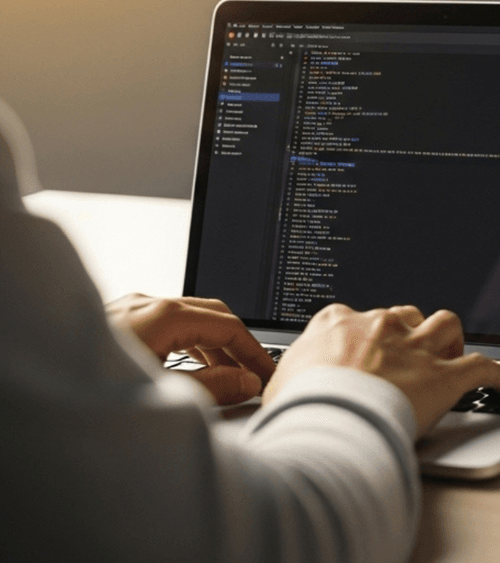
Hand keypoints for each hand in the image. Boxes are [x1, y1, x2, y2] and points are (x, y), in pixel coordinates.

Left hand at [106, 294, 276, 405]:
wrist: (34, 391)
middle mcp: (145, 304)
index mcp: (162, 315)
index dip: (255, 350)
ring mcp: (127, 309)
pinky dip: (187, 342)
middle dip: (237, 343)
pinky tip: (189, 366)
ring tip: (227, 377)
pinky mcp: (113, 320)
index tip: (269, 373)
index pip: (228, 324)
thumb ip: (212, 386)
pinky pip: (164, 323)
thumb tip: (246, 381)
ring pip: (187, 317)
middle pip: (211, 313)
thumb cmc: (90, 388)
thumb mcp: (162, 392)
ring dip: (211, 344)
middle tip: (255, 374)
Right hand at [264, 303, 499, 431]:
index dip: (367, 334)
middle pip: (405, 315)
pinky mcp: (444, 377)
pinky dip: (495, 374)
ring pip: (446, 324)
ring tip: (452, 356)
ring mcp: (415, 349)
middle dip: (411, 332)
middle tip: (411, 355)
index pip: (358, 317)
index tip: (369, 348)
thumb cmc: (298, 410)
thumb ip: (292, 379)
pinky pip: (481, 367)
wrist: (327, 422)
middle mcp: (381, 327)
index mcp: (338, 324)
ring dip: (451, 339)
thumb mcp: (280, 387)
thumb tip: (287, 391)